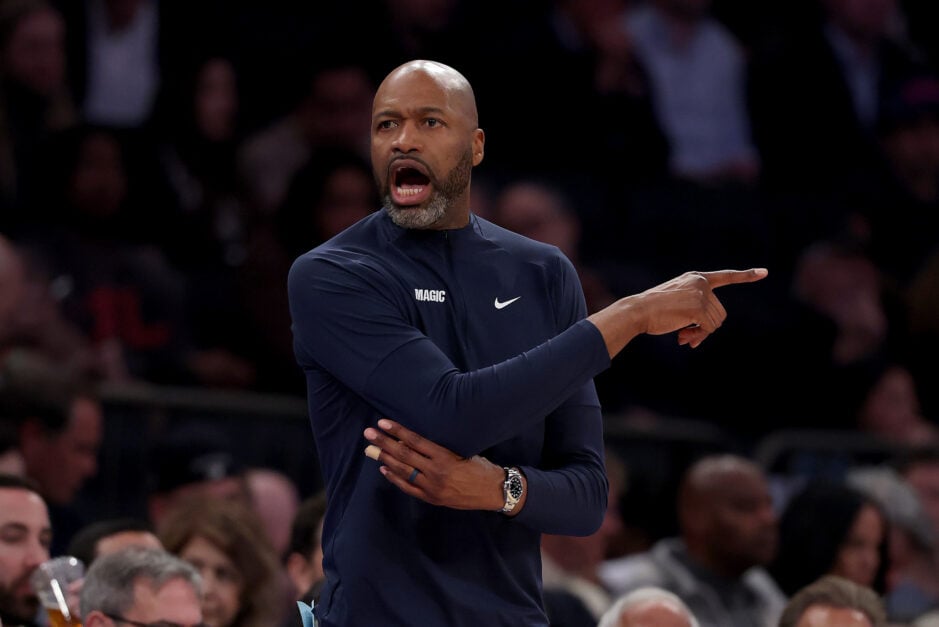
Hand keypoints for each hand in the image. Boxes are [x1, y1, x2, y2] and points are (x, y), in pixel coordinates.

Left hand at [363, 419, 504, 510]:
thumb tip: (410, 440)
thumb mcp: (462, 451)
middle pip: (403, 455)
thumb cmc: (480, 466)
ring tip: (370, 449)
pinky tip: (384, 469)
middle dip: (384, 443)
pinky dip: (394, 478)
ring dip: (385, 459)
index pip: (415, 441)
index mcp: (445, 457)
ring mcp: (432, 487)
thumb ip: (438, 449)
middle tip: (368, 434)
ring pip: (403, 471)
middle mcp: (436, 472)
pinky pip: (408, 488)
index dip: (397, 431)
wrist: (493, 491)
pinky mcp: (432, 498)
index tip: (382, 423)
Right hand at [589, 268, 766, 353]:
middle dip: (706, 327)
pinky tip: (681, 336)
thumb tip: (701, 335)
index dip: (746, 276)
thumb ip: (695, 313)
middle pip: (720, 312)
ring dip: (700, 334)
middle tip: (687, 335)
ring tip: (682, 335)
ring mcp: (701, 294)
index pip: (725, 276)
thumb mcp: (677, 305)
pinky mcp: (699, 307)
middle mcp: (701, 283)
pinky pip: (709, 328)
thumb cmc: (654, 311)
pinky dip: (697, 336)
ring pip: (716, 322)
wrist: (638, 311)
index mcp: (695, 278)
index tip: (764, 272)